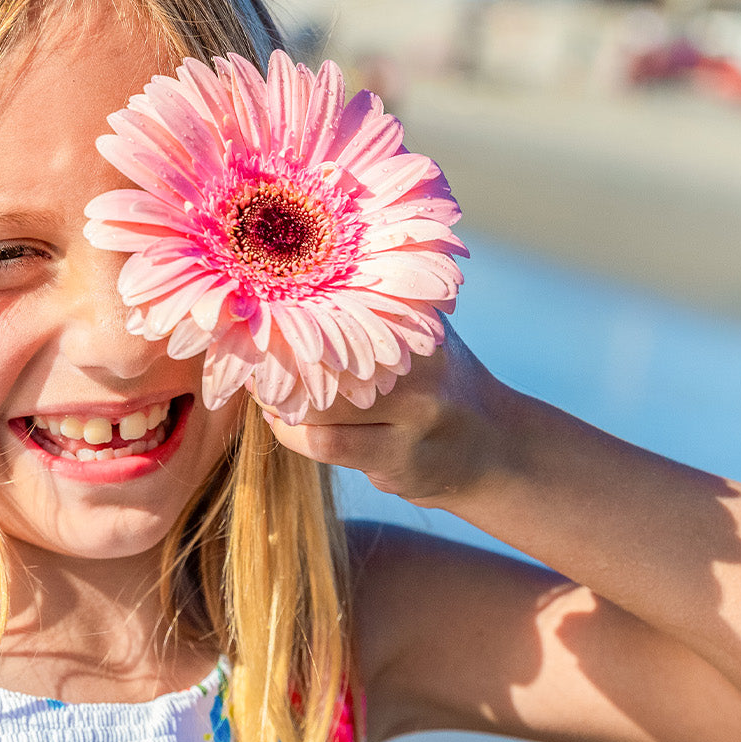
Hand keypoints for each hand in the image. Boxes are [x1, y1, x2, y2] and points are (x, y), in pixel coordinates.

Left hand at [256, 326, 509, 508]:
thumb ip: (380, 311)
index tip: (257, 310)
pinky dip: (293, 433)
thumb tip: (294, 281)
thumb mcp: (427, 333)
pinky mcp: (399, 460)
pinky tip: (281, 422)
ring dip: (279, 401)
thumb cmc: (443, 381)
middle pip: (328, 356)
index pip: (346, 309)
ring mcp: (412, 418)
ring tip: (261, 391)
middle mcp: (422, 369)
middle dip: (277, 357)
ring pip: (320, 405)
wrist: (495, 449)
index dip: (294, 312)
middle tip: (244, 353)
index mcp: (423, 326)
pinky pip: (327, 444)